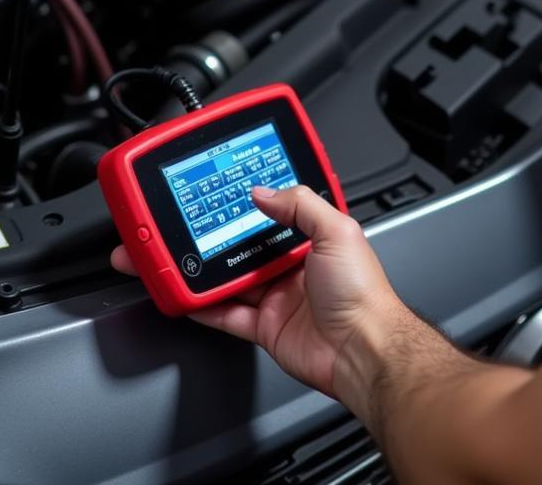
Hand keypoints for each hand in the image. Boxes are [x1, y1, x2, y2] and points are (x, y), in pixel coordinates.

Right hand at [111, 185, 403, 397]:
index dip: (253, 205)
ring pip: (232, 280)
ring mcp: (277, 298)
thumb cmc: (362, 293)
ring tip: (178, 255)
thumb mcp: (337, 232)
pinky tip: (187, 295)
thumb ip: (300, 206)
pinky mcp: (264, 328)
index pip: (277, 215)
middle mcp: (294, 268)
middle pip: (247, 249)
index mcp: (314, 241)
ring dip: (205, 271)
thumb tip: (265, 191)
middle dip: (219, 238)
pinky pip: (227, 314)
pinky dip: (206, 306)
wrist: (363, 350)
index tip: (227, 194)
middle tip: (190, 225)